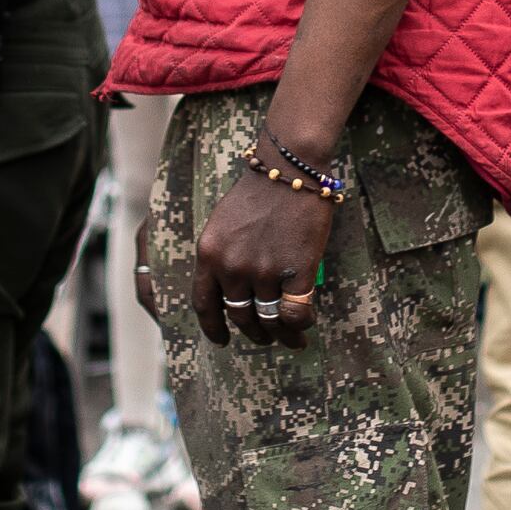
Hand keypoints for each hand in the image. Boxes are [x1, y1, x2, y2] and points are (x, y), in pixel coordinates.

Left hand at [192, 164, 331, 343]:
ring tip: (292, 339)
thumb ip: (221, 255)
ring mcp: (264, 271)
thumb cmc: (259, 190)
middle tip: (264, 338)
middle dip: (253, 333)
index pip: (204, 305)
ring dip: (281, 335)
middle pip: (240, 317)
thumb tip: (230, 288)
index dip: (213, 329)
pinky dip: (301, 324)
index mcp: (208, 254)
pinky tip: (306, 324)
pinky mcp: (296, 271)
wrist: (290, 168)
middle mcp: (231, 268)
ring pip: (269, 320)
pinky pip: (296, 313)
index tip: (221, 341)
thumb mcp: (222, 222)